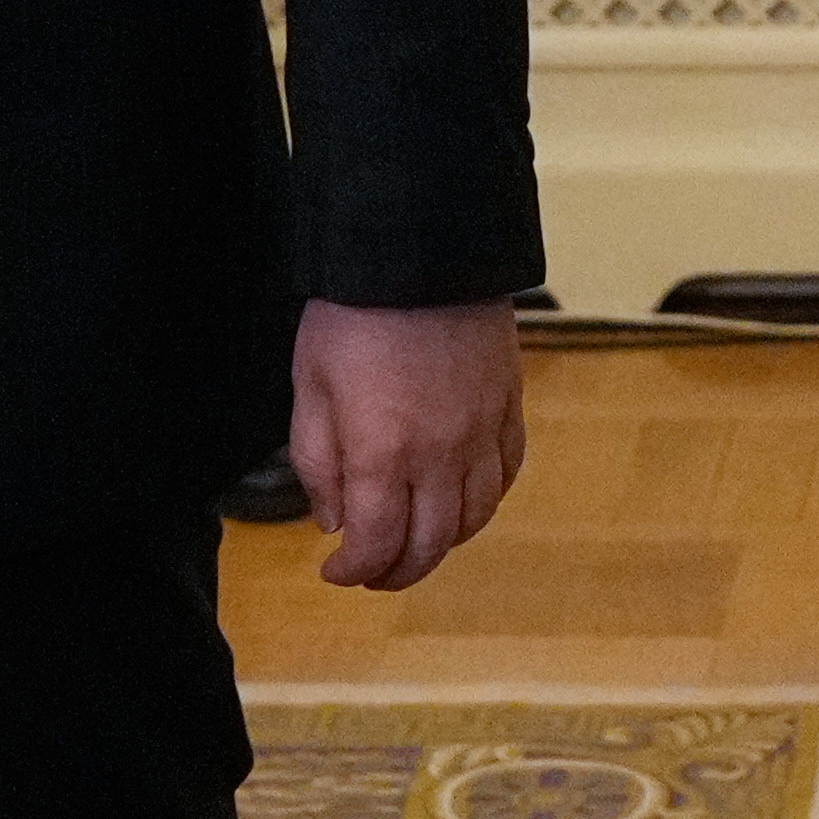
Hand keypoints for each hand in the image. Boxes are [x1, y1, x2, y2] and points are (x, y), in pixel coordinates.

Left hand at [288, 298, 528, 592]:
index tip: (335, 571)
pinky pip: (507, 473)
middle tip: (374, 573)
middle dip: (397, 572)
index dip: (353, 571)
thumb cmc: (353, 312)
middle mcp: (439, 454)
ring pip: (474, 518)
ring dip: (443, 543)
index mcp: (382, 452)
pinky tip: (462, 498)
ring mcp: (482, 430)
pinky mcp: (508, 404)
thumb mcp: (310, 387)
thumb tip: (335, 520)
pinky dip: (485, 500)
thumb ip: (318, 462)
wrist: (419, 246)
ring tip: (415, 540)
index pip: (375, 545)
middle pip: (430, 545)